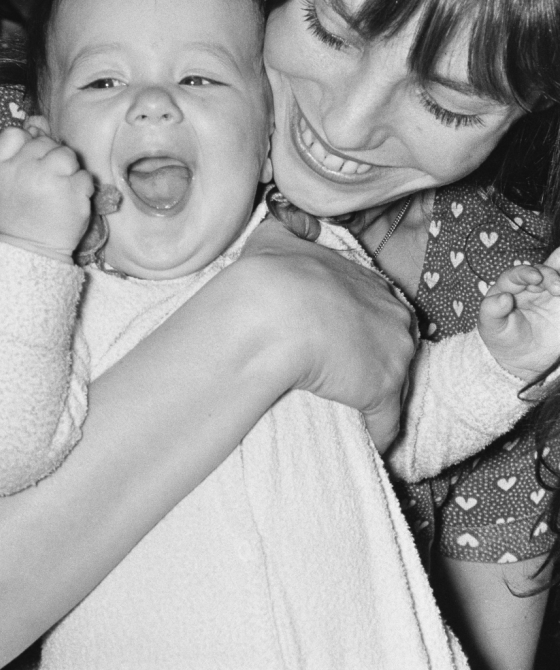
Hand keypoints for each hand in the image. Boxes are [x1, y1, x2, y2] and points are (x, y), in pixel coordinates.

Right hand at [0, 115, 94, 261]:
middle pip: (44, 142)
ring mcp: (49, 179)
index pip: (13, 133)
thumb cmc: (17, 215)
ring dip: (68, 170)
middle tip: (46, 183)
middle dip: (49, 158)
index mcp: (0, 168)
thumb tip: (37, 120)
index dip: (27, 142)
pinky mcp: (73, 191)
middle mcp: (23, 169)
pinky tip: (70, 201)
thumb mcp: (2, 183)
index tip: (32, 160)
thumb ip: (14, 151)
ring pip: (66, 154)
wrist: (31, 250)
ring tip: (60, 189)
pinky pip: (85, 176)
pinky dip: (82, 187)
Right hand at [240, 217, 414, 450]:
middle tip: (352, 376)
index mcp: (368, 281)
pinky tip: (375, 447)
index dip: (362, 325)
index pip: (378, 308)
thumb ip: (292, 229)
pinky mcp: (383, 392)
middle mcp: (391, 314)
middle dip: (378, 359)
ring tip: (363, 415)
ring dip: (382, 398)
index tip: (346, 339)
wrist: (275, 311)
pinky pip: (388, 423)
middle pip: (395, 343)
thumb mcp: (279, 236)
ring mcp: (392, 354)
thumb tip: (294, 223)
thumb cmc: (273, 274)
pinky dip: (381, 435)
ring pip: (397, 382)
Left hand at [478, 256, 559, 381]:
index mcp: (511, 286)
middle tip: (558, 288)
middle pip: (543, 272)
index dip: (526, 272)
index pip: (518, 274)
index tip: (535, 277)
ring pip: (559, 280)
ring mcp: (550, 295)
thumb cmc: (500, 336)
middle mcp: (532, 286)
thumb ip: (492, 310)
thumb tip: (504, 297)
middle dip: (551, 275)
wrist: (519, 358)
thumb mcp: (490, 325)